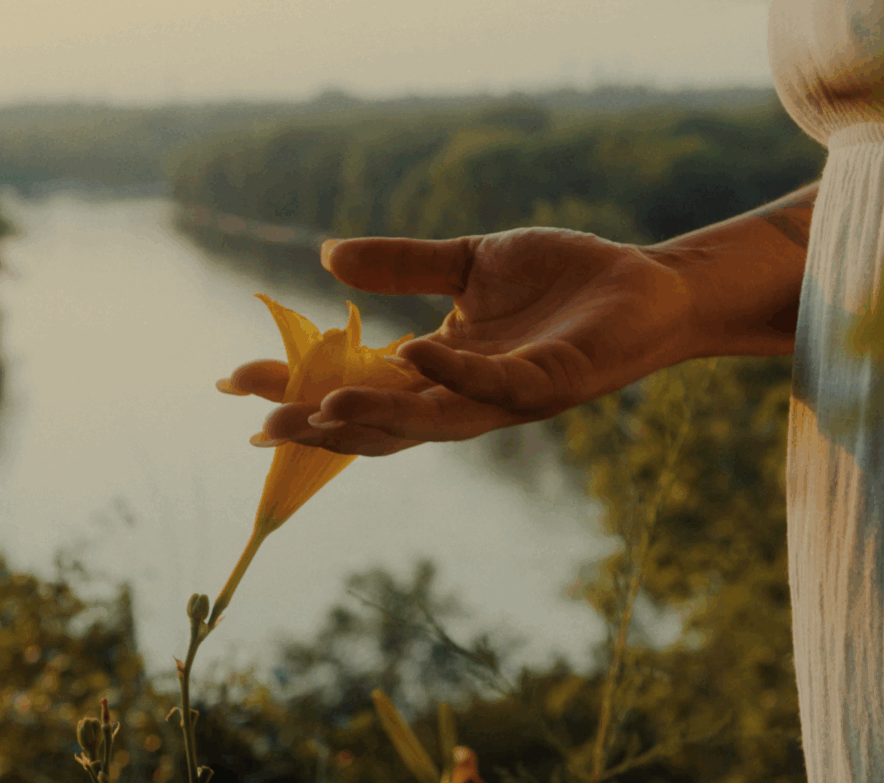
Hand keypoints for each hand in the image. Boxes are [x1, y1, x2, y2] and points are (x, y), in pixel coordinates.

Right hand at [221, 228, 695, 456]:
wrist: (646, 286)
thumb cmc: (562, 280)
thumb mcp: (469, 263)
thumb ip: (402, 266)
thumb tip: (326, 256)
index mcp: (438, 370)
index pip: (355, 386)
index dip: (298, 389)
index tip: (237, 382)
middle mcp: (463, 396)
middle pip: (379, 423)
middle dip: (319, 425)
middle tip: (260, 420)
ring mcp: (503, 397)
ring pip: (428, 423)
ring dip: (374, 418)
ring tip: (318, 410)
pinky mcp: (547, 384)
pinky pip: (493, 385)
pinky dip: (453, 371)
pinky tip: (416, 351)